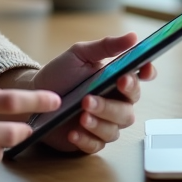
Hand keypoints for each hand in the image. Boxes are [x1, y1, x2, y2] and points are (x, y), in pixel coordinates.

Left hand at [5, 32, 157, 154]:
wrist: (35, 94)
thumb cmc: (60, 73)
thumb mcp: (80, 54)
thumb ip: (106, 46)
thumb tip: (133, 36)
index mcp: (116, 80)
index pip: (140, 79)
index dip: (146, 75)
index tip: (142, 70)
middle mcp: (114, 103)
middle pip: (127, 110)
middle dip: (110, 106)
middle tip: (88, 99)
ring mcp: (103, 123)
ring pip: (114, 130)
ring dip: (98, 123)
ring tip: (81, 115)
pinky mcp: (90, 140)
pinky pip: (96, 145)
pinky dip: (86, 139)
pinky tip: (73, 132)